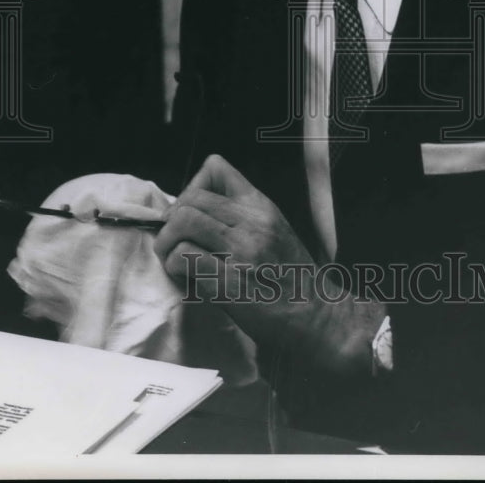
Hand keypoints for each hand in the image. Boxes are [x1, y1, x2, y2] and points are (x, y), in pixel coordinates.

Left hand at [153, 154, 385, 373]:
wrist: (318, 315)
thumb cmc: (291, 276)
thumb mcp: (274, 228)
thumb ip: (241, 214)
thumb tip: (193, 209)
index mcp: (261, 206)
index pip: (215, 168)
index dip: (191, 187)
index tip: (188, 212)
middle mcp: (252, 222)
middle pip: (190, 199)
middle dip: (170, 220)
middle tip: (171, 241)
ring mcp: (241, 252)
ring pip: (182, 223)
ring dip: (166, 243)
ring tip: (173, 260)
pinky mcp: (230, 283)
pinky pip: (184, 259)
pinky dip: (175, 268)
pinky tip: (185, 279)